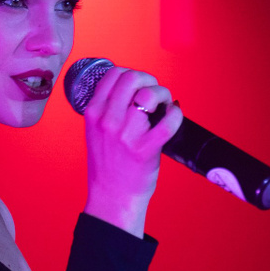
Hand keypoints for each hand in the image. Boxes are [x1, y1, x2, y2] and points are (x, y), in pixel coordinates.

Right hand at [82, 64, 183, 236]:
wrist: (112, 197)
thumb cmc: (107, 166)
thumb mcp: (96, 131)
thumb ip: (108, 109)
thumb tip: (133, 89)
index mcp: (93, 113)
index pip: (114, 74)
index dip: (132, 73)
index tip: (141, 84)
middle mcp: (107, 120)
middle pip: (132, 78)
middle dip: (149, 81)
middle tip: (155, 94)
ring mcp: (125, 135)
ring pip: (149, 95)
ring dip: (162, 95)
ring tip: (164, 106)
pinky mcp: (145, 149)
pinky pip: (167, 121)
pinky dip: (176, 114)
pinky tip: (174, 116)